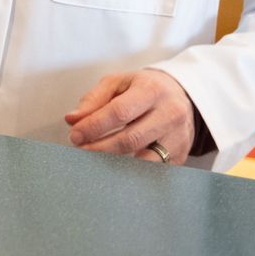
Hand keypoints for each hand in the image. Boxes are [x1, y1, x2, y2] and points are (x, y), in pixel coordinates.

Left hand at [64, 69, 195, 165]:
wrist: (182, 96)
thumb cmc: (144, 89)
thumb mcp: (118, 83)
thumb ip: (93, 100)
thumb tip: (72, 120)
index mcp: (151, 90)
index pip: (119, 112)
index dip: (93, 126)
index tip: (75, 135)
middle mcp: (170, 114)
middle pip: (130, 139)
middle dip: (100, 148)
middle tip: (81, 149)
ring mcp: (178, 137)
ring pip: (143, 160)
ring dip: (114, 163)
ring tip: (95, 160)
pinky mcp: (180, 156)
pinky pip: (152, 170)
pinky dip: (130, 171)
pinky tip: (114, 168)